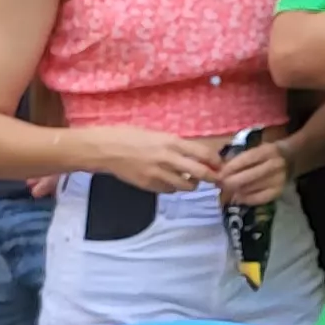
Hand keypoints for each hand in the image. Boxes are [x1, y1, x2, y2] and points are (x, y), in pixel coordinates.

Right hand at [74, 125, 229, 192]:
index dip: (216, 161)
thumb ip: (175, 144)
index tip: (220, 165)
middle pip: (200, 173)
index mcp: (171, 142)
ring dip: (192, 185)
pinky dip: (173, 188)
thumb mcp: (156, 134)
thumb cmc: (128, 136)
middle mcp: (167, 158)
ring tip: (190, 180)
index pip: (203, 153)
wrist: (103, 149)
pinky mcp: (148, 185)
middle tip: (217, 180)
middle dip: (213, 178)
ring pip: (186, 186)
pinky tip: (170, 182)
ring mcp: (157, 174)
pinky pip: (168, 190)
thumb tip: (194, 153)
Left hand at [213, 136, 294, 205]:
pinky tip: (238, 197)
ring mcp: (278, 179)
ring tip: (227, 190)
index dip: (230, 168)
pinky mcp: (279, 191)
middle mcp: (275, 165)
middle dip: (230, 182)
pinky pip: (258, 198)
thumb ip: (239, 159)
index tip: (218, 174)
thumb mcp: (255, 149)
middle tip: (220, 185)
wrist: (291, 158)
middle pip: (247, 176)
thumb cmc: (266, 154)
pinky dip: (245, 199)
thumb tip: (220, 173)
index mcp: (268, 151)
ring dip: (236, 191)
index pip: (246, 159)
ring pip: (250, 188)